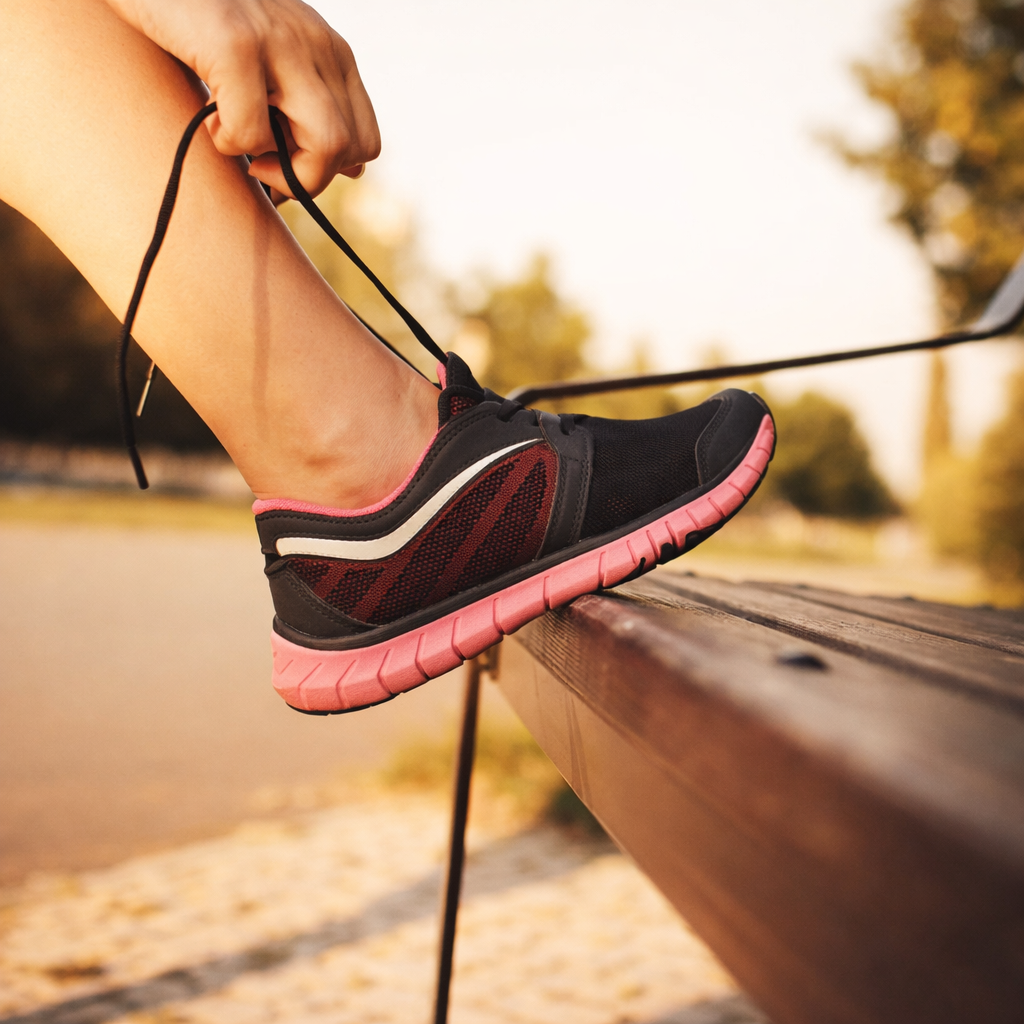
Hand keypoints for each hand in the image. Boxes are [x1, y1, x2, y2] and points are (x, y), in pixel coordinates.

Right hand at [105, 0, 380, 199]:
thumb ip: (309, 104)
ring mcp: (281, 41)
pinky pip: (253, 132)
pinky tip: (207, 118)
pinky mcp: (235, 43)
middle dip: (306, 178)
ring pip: (327, 145)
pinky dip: (229, 143)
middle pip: (352, 149)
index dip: (329, 169)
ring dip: (281, 171)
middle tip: (260, 165)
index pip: (367, 140)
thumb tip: (353, 169)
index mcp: (332, 51)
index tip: (283, 162)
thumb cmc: (202, 21)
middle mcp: (317, 44)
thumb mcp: (272, 60)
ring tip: (239, 143)